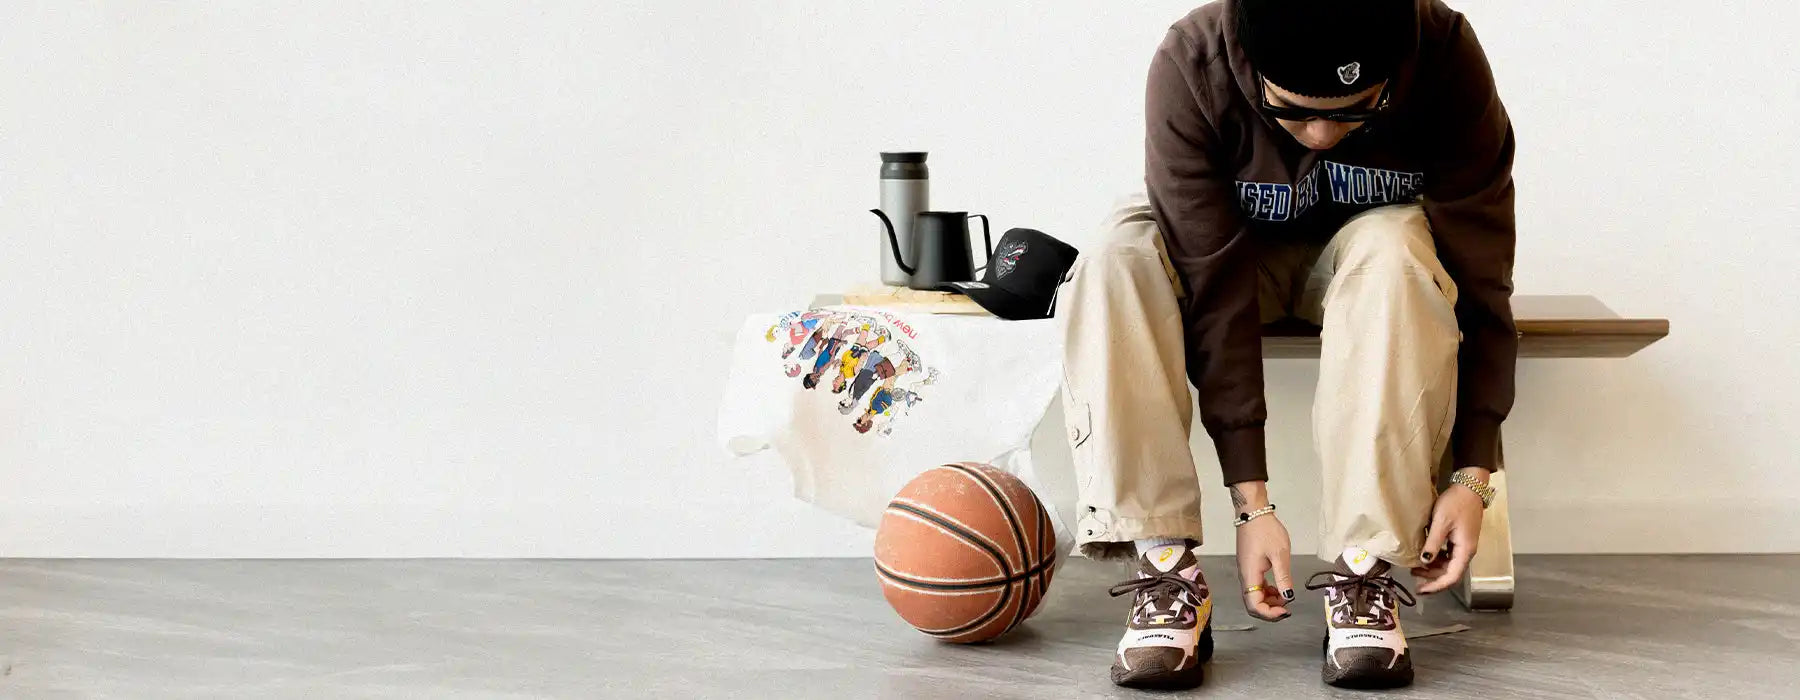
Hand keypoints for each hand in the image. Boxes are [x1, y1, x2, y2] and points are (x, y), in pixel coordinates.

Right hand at [1230, 481, 1292, 620]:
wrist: (1252, 513)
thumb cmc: (1266, 531)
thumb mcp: (1280, 554)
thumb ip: (1283, 578)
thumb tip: (1288, 598)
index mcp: (1250, 575)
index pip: (1254, 605)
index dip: (1269, 614)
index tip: (1286, 610)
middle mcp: (1245, 577)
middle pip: (1252, 604)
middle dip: (1270, 610)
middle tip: (1287, 607)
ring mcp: (1246, 572)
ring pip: (1254, 596)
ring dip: (1269, 601)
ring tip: (1285, 595)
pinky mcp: (1249, 567)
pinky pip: (1256, 587)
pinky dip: (1267, 592)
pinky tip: (1278, 587)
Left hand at [1411, 467, 1489, 593]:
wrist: (1469, 487)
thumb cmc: (1456, 503)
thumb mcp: (1441, 523)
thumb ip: (1433, 543)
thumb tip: (1424, 561)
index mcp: (1465, 550)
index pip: (1452, 577)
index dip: (1436, 586)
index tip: (1421, 590)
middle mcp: (1467, 551)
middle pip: (1450, 573)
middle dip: (1432, 578)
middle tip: (1413, 576)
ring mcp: (1464, 545)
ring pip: (1449, 565)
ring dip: (1433, 568)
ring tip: (1415, 566)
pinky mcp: (1460, 539)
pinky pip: (1449, 555)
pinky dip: (1437, 558)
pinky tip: (1425, 554)